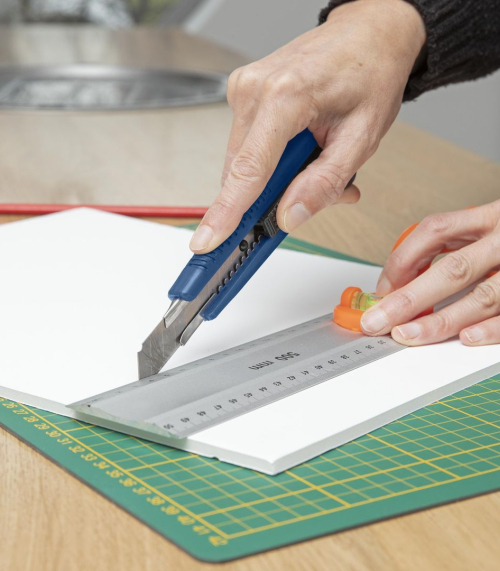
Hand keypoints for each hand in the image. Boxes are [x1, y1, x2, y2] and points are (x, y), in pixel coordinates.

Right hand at [189, 0, 425, 252]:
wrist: (369, 33)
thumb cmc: (370, 75)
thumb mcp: (362, 138)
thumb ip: (324, 183)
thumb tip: (288, 216)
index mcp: (285, 95)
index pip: (248, 169)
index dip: (226, 212)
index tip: (207, 240)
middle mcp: (254, 90)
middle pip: (244, 172)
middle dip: (274, 194)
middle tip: (319, 189)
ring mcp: (244, 90)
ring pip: (245, 162)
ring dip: (277, 177)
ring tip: (318, 157)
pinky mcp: (244, 94)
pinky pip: (248, 146)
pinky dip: (272, 160)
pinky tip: (301, 147)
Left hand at [361, 201, 499, 345]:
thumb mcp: (488, 226)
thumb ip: (453, 245)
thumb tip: (402, 282)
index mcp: (491, 216)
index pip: (435, 231)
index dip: (402, 259)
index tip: (382, 289)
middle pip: (454, 268)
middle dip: (410, 299)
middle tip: (378, 321)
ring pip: (484, 295)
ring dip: (443, 320)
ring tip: (410, 335)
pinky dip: (493, 328)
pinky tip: (465, 338)